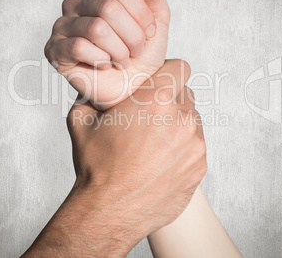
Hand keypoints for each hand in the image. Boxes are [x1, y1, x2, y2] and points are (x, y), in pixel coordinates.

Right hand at [44, 0, 169, 109]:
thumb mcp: (157, 17)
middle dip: (132, 35)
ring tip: (122, 60)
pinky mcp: (54, 49)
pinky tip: (104, 64)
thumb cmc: (142, 52)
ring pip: (96, 28)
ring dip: (119, 50)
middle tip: (136, 50)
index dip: (141, 14)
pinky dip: (101, 59)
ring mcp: (62, 25)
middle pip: (108, 7)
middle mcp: (75, 3)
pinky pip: (79, 47)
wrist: (132, 87)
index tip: (150, 32)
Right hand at [67, 60, 206, 240]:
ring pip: (192, 121)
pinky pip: (195, 146)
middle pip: (186, 95)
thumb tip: (97, 87)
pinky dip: (182, 149)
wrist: (108, 212)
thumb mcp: (82, 119)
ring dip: (177, 125)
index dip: (169, 72)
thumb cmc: (96, 166)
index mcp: (155, 99)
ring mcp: (195, 144)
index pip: (180, 68)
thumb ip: (93, 94)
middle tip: (150, 117)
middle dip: (170, 101)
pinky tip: (161, 162)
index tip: (161, 81)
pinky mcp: (199, 166)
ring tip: (154, 143)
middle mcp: (182, 117)